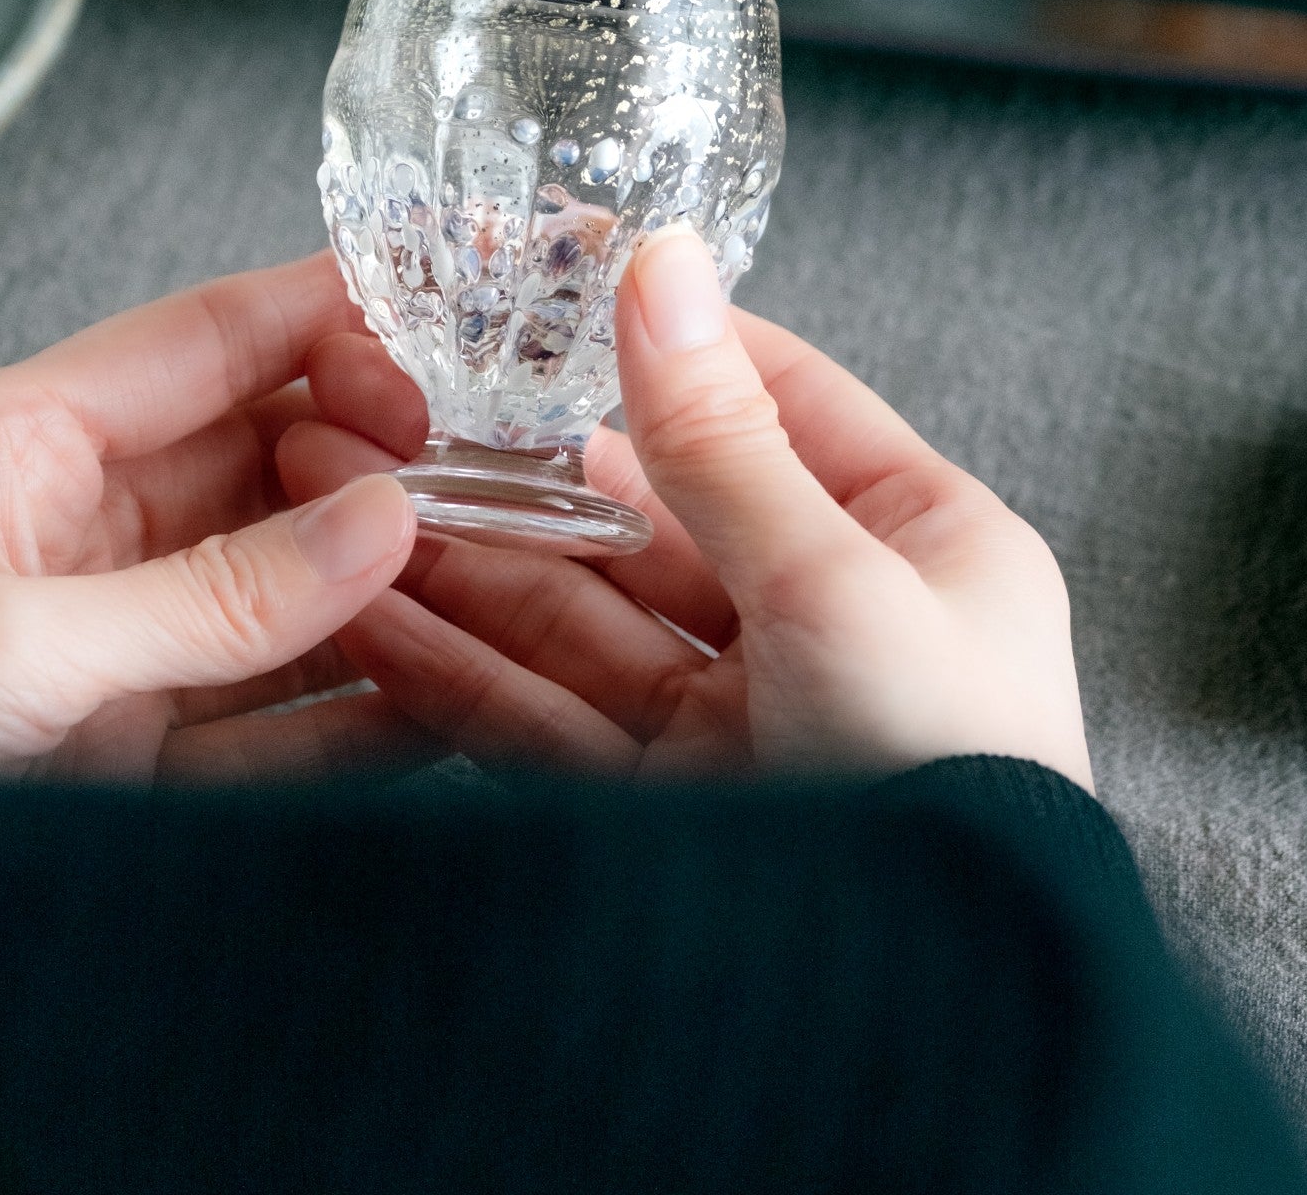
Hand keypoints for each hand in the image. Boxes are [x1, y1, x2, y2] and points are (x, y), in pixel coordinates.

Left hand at [0, 252, 430, 779]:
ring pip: (281, 588)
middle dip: (372, 468)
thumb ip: (213, 594)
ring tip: (485, 582)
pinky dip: (350, 713)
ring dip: (376, 589)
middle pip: (264, 462)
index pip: (204, 343)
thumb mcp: (12, 643)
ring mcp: (114, 635)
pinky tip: (434, 703)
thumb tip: (389, 525)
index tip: (435, 339)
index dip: (324, 324)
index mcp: (22, 441)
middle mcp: (80, 523)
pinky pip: (267, 715)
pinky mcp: (131, 744)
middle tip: (477, 480)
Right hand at [282, 224, 1090, 789]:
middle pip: (656, 519)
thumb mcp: (838, 587)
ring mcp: (748, 723)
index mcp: (922, 547)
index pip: (780, 405)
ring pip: (585, 623)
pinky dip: (464, 677)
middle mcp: (833, 626)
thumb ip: (724, 442)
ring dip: (473, 570)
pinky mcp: (675, 811)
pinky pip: (555, 722)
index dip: (668, 348)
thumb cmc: (948, 800)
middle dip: (527, 474)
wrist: (930, 1037)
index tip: (556, 294)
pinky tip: (377, 624)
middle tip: (406, 417)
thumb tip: (664, 269)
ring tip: (358, 510)